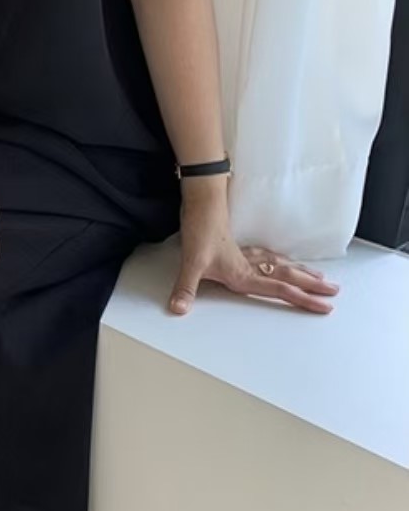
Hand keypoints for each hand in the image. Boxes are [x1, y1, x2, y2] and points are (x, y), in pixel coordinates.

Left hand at [170, 189, 338, 315]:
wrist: (201, 202)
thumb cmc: (199, 229)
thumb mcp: (190, 263)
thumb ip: (185, 289)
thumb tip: (178, 308)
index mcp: (243, 274)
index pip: (280, 290)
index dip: (303, 299)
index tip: (324, 306)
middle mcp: (249, 265)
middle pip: (288, 276)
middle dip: (311, 286)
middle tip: (333, 292)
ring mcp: (246, 255)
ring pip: (280, 265)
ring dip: (300, 272)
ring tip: (318, 277)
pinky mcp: (238, 247)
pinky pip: (267, 256)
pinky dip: (280, 260)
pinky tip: (281, 261)